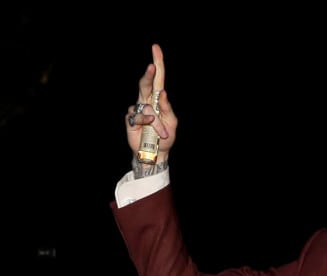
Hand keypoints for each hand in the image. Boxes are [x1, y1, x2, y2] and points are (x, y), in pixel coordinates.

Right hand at [125, 44, 177, 161]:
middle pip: (145, 84)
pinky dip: (146, 123)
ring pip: (145, 107)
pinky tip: (148, 129)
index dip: (157, 63)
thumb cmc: (166, 137)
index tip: (155, 48)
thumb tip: (163, 92)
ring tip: (161, 132)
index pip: (158, 78)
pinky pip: (138, 116)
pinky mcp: (130, 119)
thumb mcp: (172, 122)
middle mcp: (147, 101)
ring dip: (156, 121)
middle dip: (148, 74)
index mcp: (158, 99)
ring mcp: (137, 109)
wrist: (156, 153)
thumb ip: (167, 107)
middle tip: (151, 66)